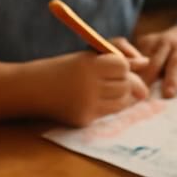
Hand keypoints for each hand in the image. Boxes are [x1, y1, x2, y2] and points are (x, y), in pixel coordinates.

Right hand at [32, 48, 150, 126]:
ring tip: (108, 90)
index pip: (123, 66)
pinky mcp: (84, 120)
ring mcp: (87, 105)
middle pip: (125, 86)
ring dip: (121, 96)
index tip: (118, 67)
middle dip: (127, 83)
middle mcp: (89, 86)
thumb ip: (117, 55)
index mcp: (89, 65)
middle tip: (120, 82)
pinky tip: (94, 101)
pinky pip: (108, 114)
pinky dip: (107, 107)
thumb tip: (146, 63)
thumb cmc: (61, 68)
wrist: (30, 89)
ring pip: (121, 102)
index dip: (124, 66)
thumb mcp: (87, 56)